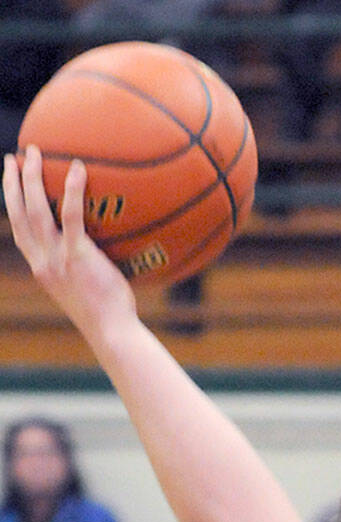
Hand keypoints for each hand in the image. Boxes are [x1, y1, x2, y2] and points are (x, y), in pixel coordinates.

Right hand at [3, 146, 137, 336]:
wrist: (110, 331)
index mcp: (41, 267)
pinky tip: (79, 169)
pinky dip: (73, 191)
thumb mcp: (86, 287)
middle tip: (12, 157)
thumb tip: (102, 249)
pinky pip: (72, 217)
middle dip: (12, 183)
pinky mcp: (77, 257)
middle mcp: (41, 260)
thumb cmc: (109, 313)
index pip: (18, 230)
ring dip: (31, 178)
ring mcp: (57, 258)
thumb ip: (83, 266)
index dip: (11, 204)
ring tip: (33, 152)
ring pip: (34, 210)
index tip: (11, 181)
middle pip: (17, 213)